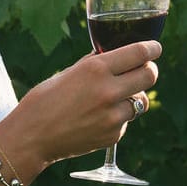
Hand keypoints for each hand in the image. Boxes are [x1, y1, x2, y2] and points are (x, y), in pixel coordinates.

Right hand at [0, 41, 159, 175]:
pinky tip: (96, 119)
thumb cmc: (43, 101)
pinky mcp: (113, 135)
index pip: (139, 52)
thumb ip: (94, 64)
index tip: (155, 48)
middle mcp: (108, 91)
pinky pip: (126, 121)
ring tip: (112, 99)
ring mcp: (113, 116)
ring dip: (133, 97)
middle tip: (144, 70)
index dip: (152, 48)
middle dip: (149, 70)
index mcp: (96, 69)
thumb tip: (114, 55)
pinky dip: (117, 118)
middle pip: (149, 75)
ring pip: (141, 101)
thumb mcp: (67, 73)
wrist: (31, 137)